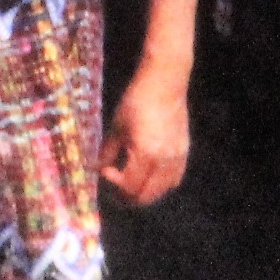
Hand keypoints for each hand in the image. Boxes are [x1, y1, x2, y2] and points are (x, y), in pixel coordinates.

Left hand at [100, 64, 189, 204]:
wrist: (164, 84)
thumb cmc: (136, 101)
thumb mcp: (117, 127)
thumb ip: (107, 152)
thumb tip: (95, 169)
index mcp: (146, 153)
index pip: (130, 186)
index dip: (114, 185)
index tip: (105, 172)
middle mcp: (164, 159)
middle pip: (146, 195)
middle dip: (127, 196)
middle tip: (114, 186)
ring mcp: (177, 157)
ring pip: (161, 190)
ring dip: (144, 192)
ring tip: (130, 182)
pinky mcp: (183, 152)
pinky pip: (173, 179)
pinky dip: (160, 184)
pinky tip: (147, 175)